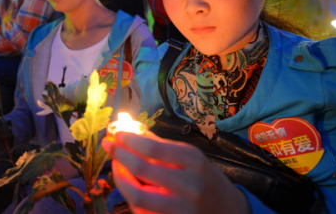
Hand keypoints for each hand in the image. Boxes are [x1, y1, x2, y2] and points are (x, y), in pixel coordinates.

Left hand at [102, 132, 249, 213]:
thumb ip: (159, 144)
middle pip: (142, 170)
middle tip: (108, 145)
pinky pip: (142, 212)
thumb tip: (129, 130)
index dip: (128, 140)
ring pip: (137, 196)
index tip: (116, 133)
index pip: (152, 147)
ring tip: (116, 166)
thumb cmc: (203, 178)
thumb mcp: (189, 156)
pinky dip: (130, 197)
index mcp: (193, 161)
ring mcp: (181, 209)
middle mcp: (188, 185)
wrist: (228, 211)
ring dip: (120, 178)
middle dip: (119, 155)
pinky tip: (128, 185)